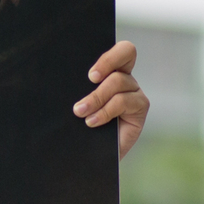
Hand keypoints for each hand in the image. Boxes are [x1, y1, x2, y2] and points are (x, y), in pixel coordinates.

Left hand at [74, 41, 150, 157]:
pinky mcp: (140, 108)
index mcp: (111, 69)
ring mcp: (134, 92)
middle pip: (126, 51)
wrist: (88, 154)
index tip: (90, 75)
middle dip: (106, 63)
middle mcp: (125, 77)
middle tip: (90, 79)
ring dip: (96, 97)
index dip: (108, 55)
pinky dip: (105, 111)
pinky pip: (124, 101)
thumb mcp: (76, 103)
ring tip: (81, 112)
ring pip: (118, 82)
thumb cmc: (79, 127)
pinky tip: (92, 122)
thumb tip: (64, 76)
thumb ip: (77, 89)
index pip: (120, 49)